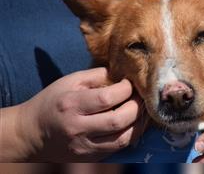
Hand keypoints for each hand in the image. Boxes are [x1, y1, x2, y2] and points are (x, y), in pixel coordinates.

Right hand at [2, 68, 146, 161]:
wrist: (32, 134)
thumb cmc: (52, 102)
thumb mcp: (69, 81)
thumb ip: (96, 75)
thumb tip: (122, 74)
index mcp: (71, 105)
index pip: (107, 98)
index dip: (125, 89)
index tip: (130, 83)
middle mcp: (77, 129)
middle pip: (118, 121)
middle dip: (137, 107)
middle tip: (142, 96)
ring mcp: (84, 147)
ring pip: (123, 139)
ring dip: (139, 123)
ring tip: (143, 110)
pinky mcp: (90, 158)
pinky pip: (118, 148)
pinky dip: (131, 134)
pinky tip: (134, 123)